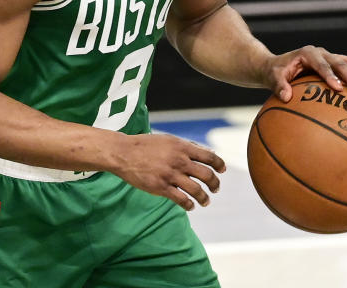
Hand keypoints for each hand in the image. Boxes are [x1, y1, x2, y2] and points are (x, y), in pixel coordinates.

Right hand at [111, 133, 225, 210]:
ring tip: (206, 202)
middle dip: (215, 184)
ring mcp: (170, 175)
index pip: (209, 157)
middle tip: (215, 188)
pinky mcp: (161, 187)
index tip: (222, 170)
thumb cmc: (146, 145)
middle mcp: (179, 160)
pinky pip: (181, 199)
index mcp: (182, 147)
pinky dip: (189, 204)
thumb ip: (186, 147)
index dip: (219, 164)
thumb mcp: (168, 140)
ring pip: (197, 190)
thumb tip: (204, 153)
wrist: (124, 153)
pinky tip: (190, 206)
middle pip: (207, 175)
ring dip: (204, 198)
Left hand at [266, 46, 346, 101]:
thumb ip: (278, 85)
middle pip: (339, 62)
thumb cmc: (275, 72)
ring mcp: (330, 57)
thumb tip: (285, 97)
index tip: (337, 88)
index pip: (321, 64)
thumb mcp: (272, 77)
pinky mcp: (335, 63)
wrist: (278, 66)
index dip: (330, 75)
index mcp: (307, 53)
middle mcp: (321, 53)